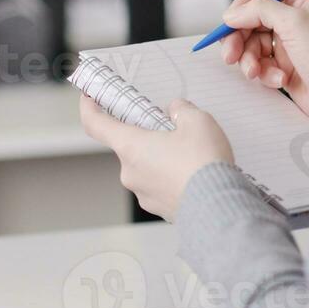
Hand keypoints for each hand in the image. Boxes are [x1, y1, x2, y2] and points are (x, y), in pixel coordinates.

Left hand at [80, 95, 232, 218]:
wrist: (220, 207)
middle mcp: (129, 172)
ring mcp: (143, 193)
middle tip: (172, 130)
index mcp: (130, 146)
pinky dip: (172, 177)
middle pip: (129, 146)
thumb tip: (176, 112)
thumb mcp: (197, 120)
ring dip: (161, 158)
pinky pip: (160, 186)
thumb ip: (181, 110)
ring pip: (147, 167)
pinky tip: (194, 174)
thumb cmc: (204, 163)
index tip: (89, 98)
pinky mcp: (159, 209)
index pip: (95, 124)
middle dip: (147, 136)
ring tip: (191, 155)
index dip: (88, 108)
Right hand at [219, 0, 308, 124]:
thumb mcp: (294, 23)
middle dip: (238, 36)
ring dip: (248, 58)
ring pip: (251, 42)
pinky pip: (260, 64)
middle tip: (230, 54)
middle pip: (250, 16)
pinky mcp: (286, 67)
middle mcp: (294, 18)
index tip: (233, 19)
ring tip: (253, 72)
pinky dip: (263, 73)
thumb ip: (259, 9)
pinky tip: (278, 81)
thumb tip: (231, 14)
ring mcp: (289, 43)